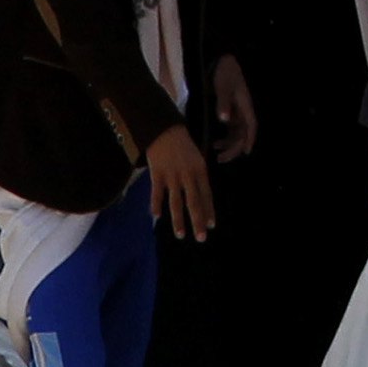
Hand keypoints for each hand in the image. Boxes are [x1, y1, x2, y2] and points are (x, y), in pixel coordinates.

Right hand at [145, 124, 216, 242]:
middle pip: (194, 202)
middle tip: (201, 238)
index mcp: (200, 170)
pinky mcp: (157, 174)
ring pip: (176, 202)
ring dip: (178, 220)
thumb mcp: (196, 158)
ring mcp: (172, 176)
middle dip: (198, 221)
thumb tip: (200, 196)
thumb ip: (197, 176)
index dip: (209, 211)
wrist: (164, 129)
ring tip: (180, 235)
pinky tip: (156, 216)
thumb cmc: (181, 144)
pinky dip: (156, 204)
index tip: (211, 226)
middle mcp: (188, 175)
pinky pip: (157, 193)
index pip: (206, 195)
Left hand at [208, 54, 259, 163]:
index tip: (245, 152)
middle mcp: (242, 111)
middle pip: (243, 134)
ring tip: (217, 154)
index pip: (251, 126)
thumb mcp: (223, 87)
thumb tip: (224, 120)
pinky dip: (224, 138)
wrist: (220, 61)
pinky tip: (214, 143)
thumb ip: (223, 103)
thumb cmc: (224, 72)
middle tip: (221, 159)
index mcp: (245, 105)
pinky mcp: (228, 111)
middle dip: (234, 148)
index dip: (249, 139)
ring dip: (228, 145)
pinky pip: (229, 129)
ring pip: (236, 134)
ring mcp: (236, 112)